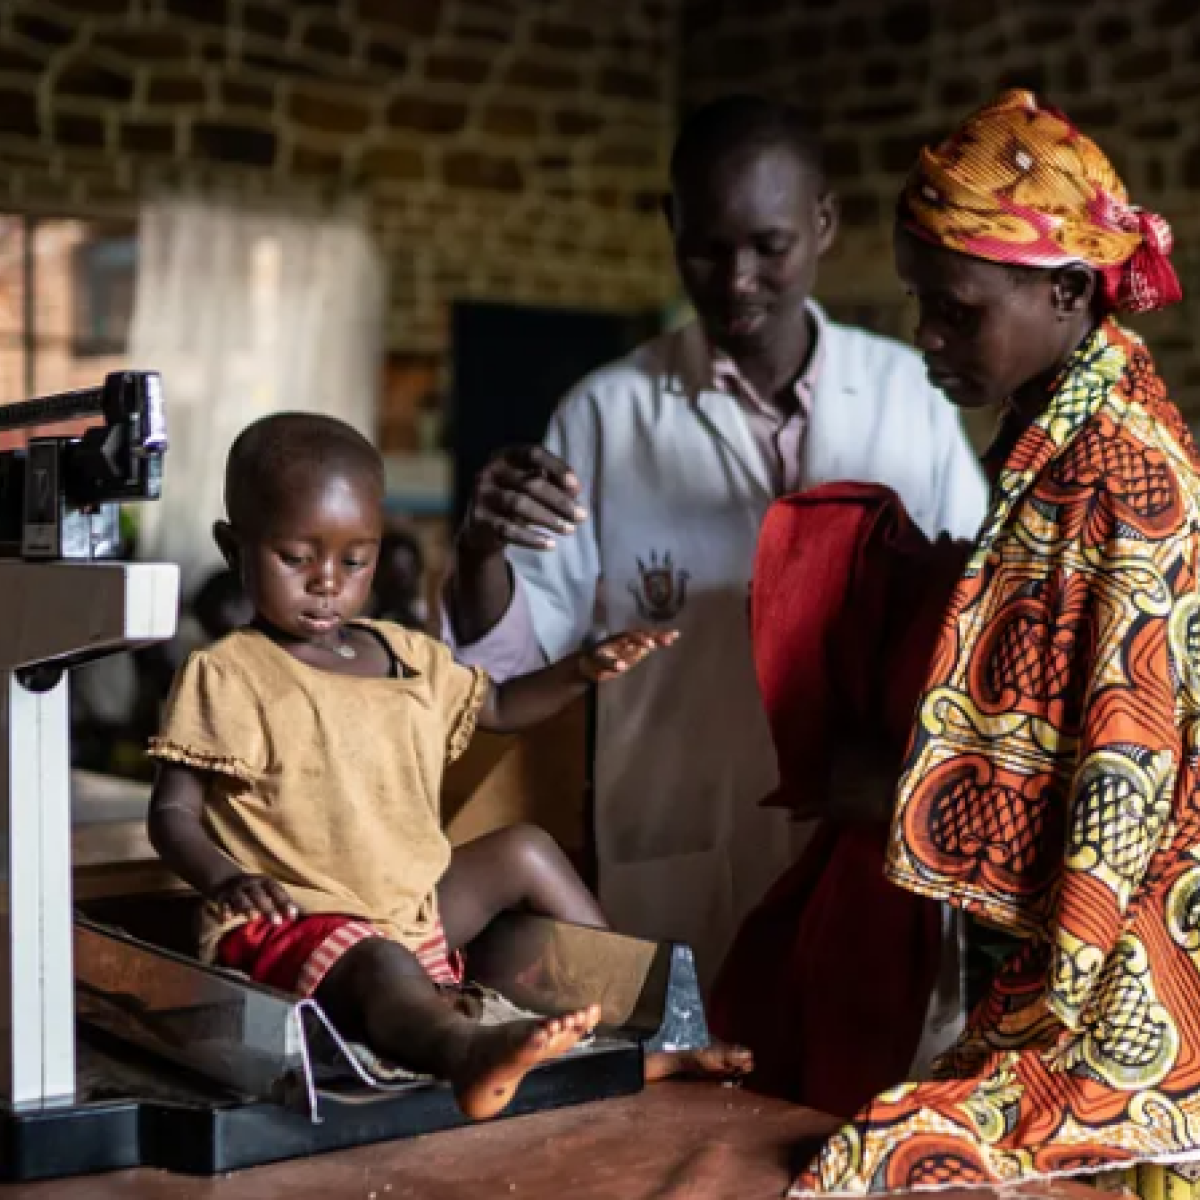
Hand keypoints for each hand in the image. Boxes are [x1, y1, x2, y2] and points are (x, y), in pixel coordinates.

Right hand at [210, 873, 298, 925]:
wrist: (224, 879)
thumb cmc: (252, 890)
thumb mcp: (264, 891)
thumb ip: (276, 901)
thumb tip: (294, 916)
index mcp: (264, 881)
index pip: (276, 890)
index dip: (285, 902)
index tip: (293, 916)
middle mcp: (250, 883)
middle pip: (260, 895)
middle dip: (268, 908)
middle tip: (277, 923)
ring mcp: (235, 889)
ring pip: (241, 898)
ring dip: (248, 907)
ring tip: (254, 918)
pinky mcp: (221, 896)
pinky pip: (223, 903)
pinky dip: (225, 911)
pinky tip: (226, 920)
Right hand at [460, 445, 586, 556]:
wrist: (481, 527)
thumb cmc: (515, 498)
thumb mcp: (532, 486)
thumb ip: (553, 483)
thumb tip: (575, 491)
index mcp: (506, 456)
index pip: (533, 453)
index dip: (557, 468)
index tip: (577, 488)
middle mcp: (490, 471)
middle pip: (530, 483)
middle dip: (559, 501)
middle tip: (582, 517)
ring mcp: (481, 494)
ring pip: (519, 505)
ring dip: (548, 519)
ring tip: (570, 530)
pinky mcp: (479, 518)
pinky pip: (508, 529)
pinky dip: (531, 538)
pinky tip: (550, 544)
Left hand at [581, 630, 678, 682]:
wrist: (589, 661)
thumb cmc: (592, 663)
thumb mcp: (597, 665)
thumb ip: (608, 665)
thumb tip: (622, 666)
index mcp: (616, 641)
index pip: (630, 638)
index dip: (639, 641)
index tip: (650, 646)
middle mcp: (625, 639)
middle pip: (641, 635)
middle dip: (654, 636)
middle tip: (668, 639)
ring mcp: (631, 643)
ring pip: (647, 636)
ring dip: (659, 636)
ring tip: (673, 636)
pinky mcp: (636, 649)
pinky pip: (650, 642)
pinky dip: (661, 638)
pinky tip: (673, 636)